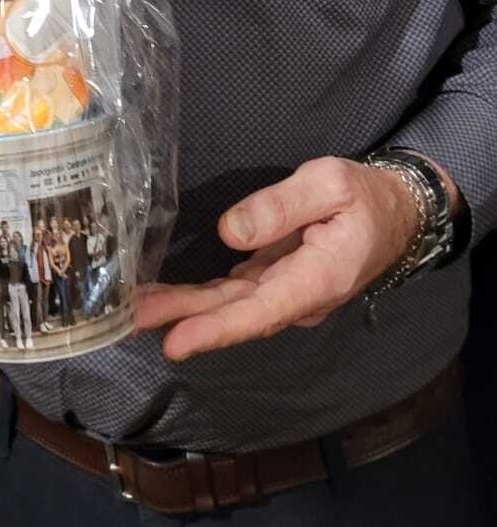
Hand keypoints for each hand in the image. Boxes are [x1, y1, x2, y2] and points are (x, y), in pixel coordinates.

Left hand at [135, 155, 429, 358]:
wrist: (394, 213)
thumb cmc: (363, 196)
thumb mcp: (329, 184)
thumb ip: (280, 207)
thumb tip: (229, 232)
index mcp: (317, 279)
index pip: (260, 312)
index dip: (216, 328)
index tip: (176, 341)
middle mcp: (297, 297)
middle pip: (235, 313)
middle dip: (184, 318)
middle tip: (132, 320)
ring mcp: (285, 292)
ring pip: (230, 305)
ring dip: (185, 308)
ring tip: (136, 308)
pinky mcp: (274, 280)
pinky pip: (234, 294)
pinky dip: (200, 298)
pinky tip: (168, 297)